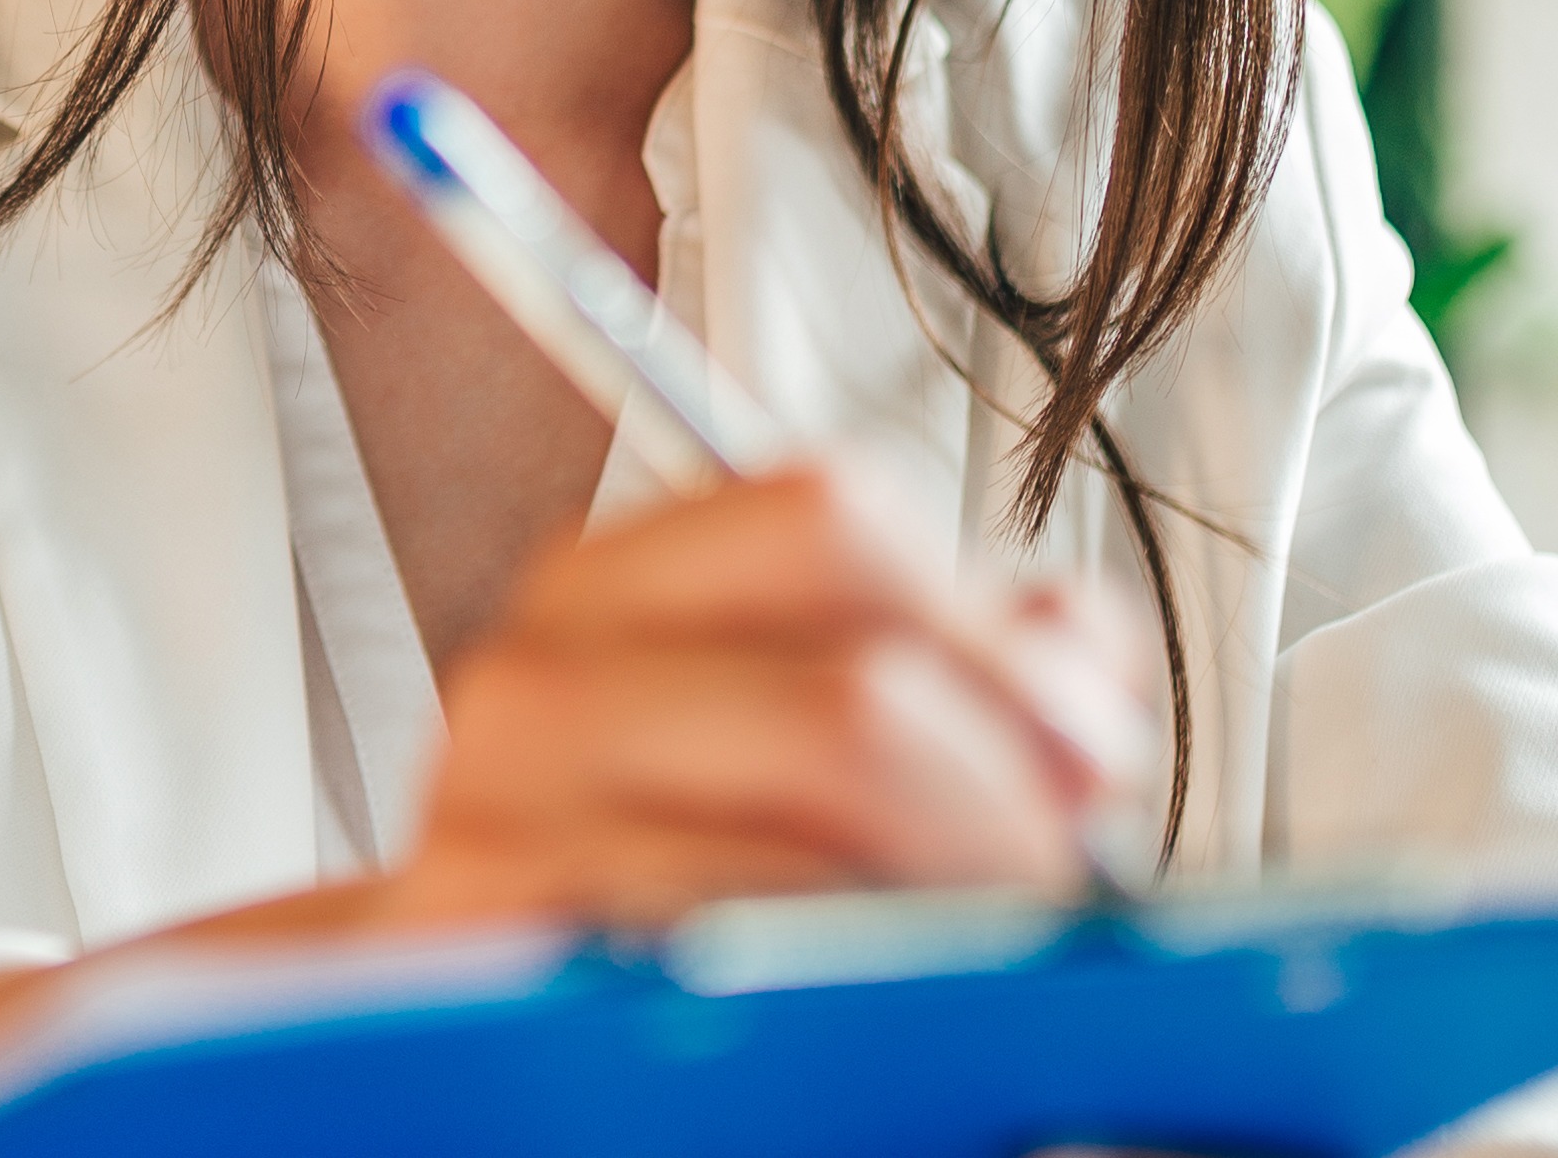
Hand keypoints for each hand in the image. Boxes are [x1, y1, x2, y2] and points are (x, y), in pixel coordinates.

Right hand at [0, 459, 1153, 1127]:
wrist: (479, 1043)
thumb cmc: (698, 891)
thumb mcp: (827, 730)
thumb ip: (979, 663)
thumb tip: (1074, 676)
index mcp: (612, 589)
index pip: (832, 515)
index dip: (997, 642)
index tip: (1078, 750)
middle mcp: (525, 689)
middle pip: (851, 703)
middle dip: (1001, 819)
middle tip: (1045, 893)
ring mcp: (487, 836)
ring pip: (810, 859)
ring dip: (930, 933)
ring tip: (938, 973)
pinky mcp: (488, 970)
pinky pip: (722, 978)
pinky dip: (824, 1011)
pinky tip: (836, 1020)